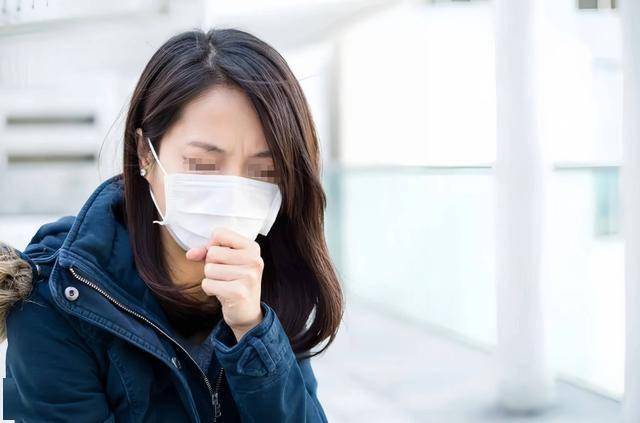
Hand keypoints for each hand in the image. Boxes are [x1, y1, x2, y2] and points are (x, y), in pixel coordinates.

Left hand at [185, 228, 263, 342]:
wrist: (247, 311)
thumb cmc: (234, 281)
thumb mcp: (225, 261)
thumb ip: (207, 252)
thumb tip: (190, 254)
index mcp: (252, 247)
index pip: (220, 233)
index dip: (213, 246)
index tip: (222, 257)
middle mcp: (254, 260)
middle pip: (212, 252)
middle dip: (212, 265)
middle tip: (225, 275)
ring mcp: (248, 276)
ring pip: (209, 269)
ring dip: (211, 279)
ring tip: (225, 284)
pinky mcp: (238, 292)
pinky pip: (208, 284)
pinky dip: (210, 290)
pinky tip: (223, 293)